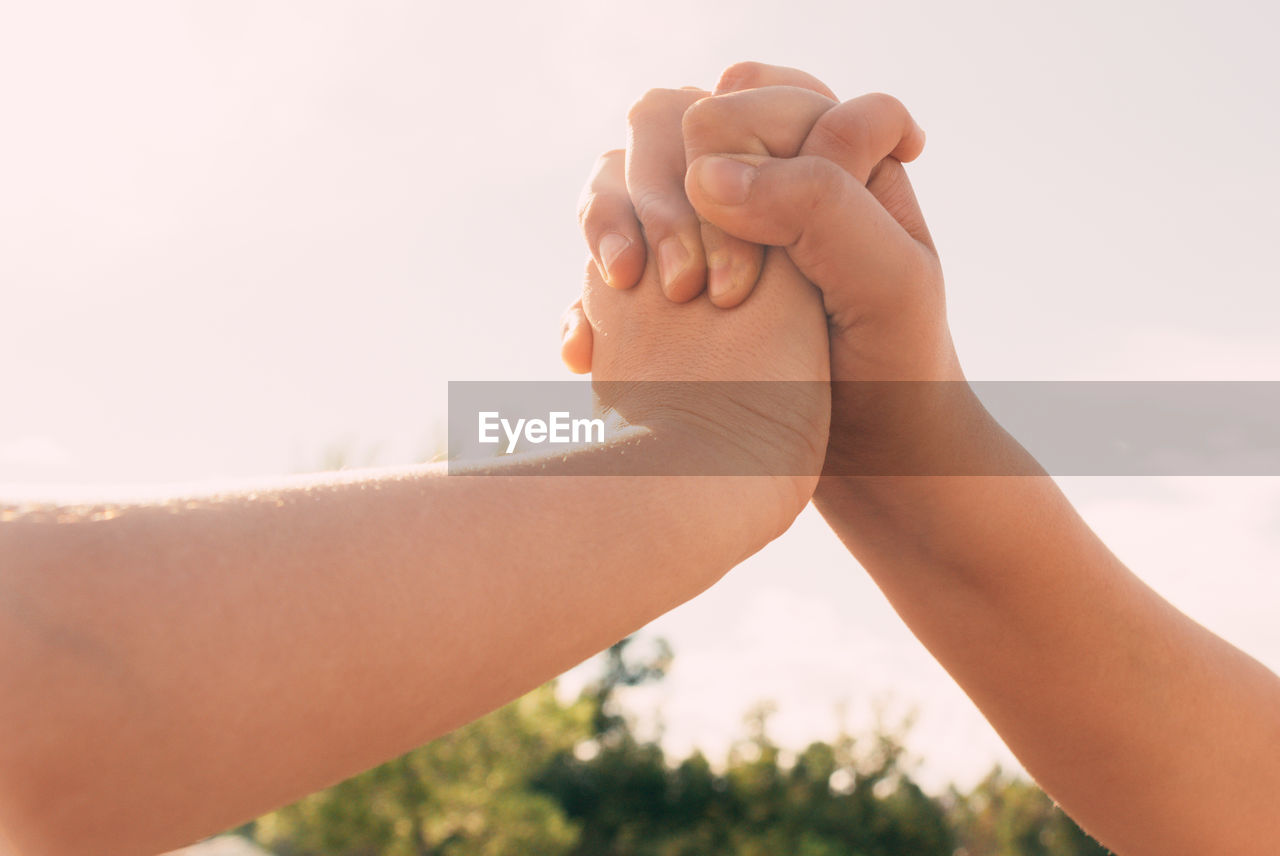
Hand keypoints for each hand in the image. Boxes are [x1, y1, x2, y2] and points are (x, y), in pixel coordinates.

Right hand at [565, 62, 958, 474]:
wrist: (864, 454)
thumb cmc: (894, 364)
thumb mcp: (886, 278)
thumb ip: (818, 202)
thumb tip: (710, 174)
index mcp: (824, 151)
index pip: (747, 98)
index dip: (731, 154)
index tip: (742, 258)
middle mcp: (756, 177)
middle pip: (667, 127)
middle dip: (662, 195)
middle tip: (685, 285)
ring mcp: (699, 229)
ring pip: (619, 181)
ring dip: (609, 226)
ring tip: (627, 290)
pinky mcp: (661, 285)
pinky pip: (599, 264)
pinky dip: (587, 301)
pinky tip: (591, 351)